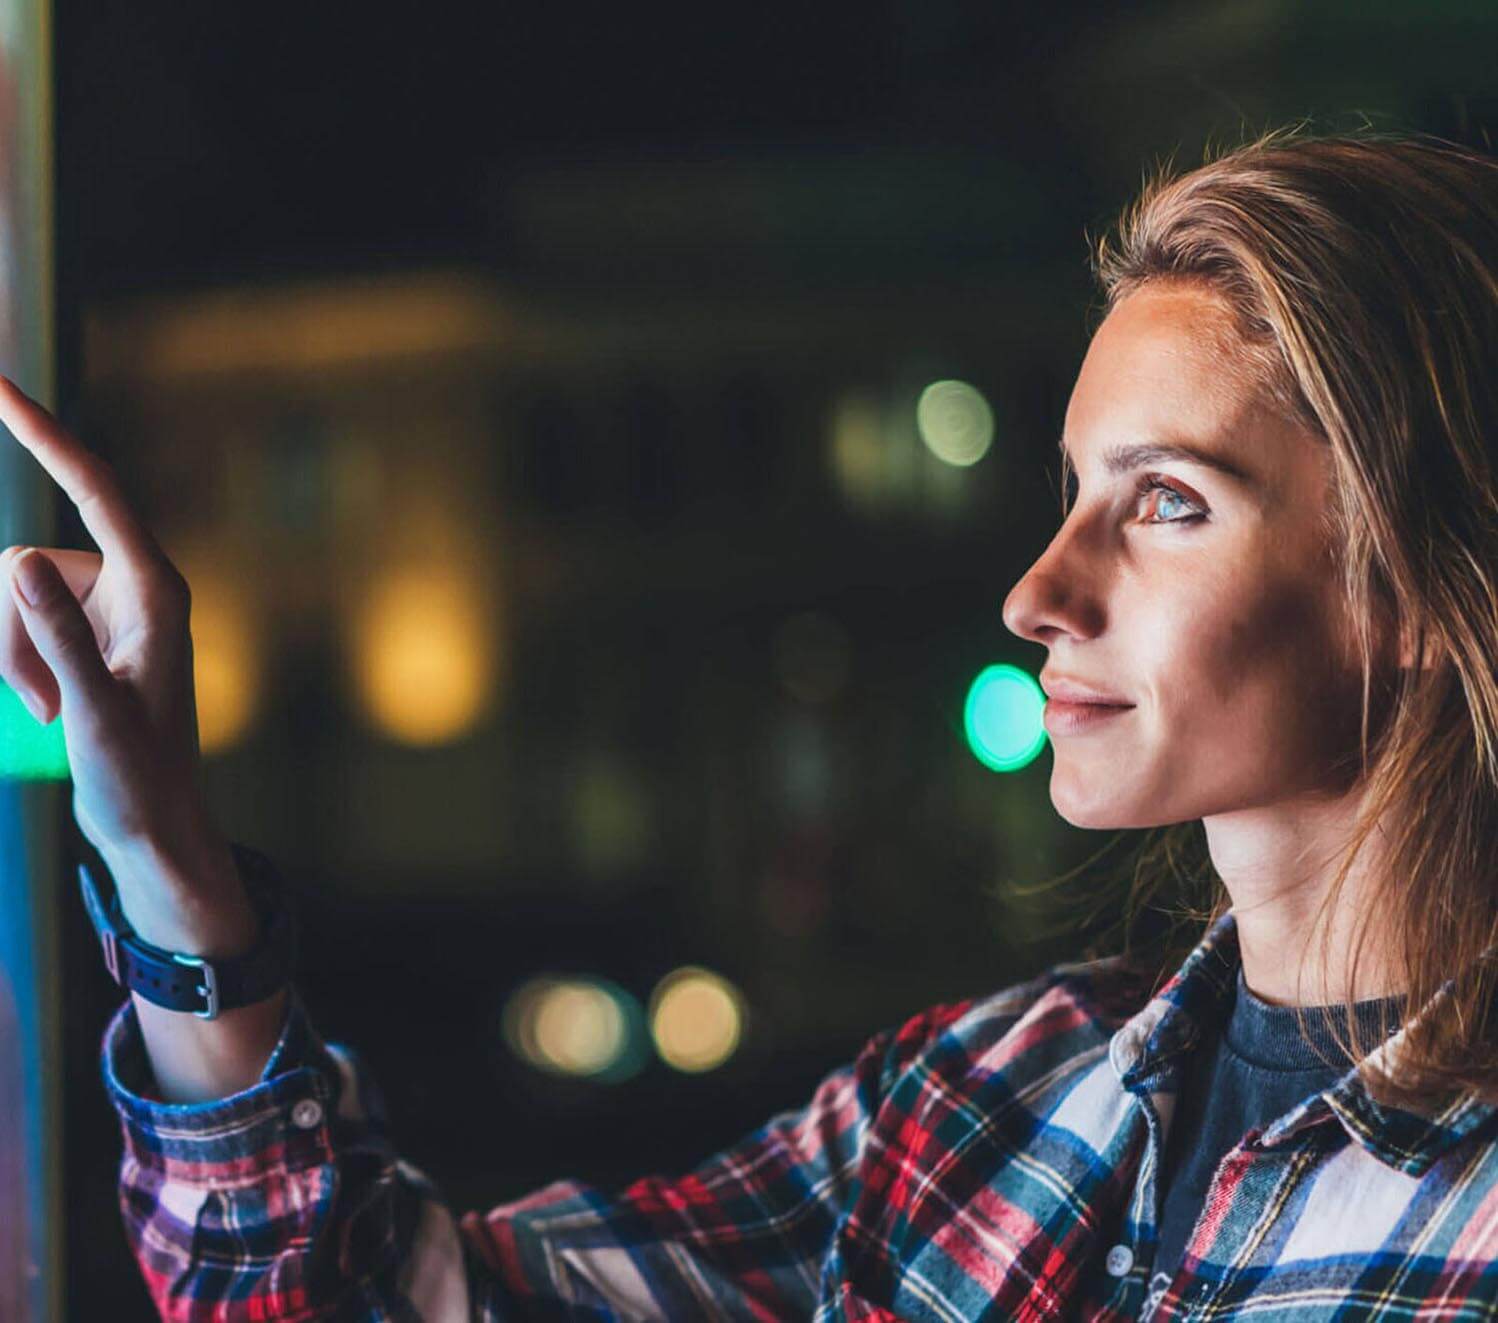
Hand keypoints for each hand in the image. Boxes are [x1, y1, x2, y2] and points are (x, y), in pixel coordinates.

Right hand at [0, 375, 217, 858]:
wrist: (152, 824)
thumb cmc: (138, 777)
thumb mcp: (91, 711)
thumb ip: (54, 637)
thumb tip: (18, 561)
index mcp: (156, 590)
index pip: (94, 489)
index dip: (44, 434)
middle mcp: (135, 587)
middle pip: (26, 561)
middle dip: (11, 629)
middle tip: (45, 705)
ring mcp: (107, 610)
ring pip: (13, 595)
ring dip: (13, 655)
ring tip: (55, 714)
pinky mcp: (84, 633)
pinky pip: (17, 622)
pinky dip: (16, 664)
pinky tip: (51, 712)